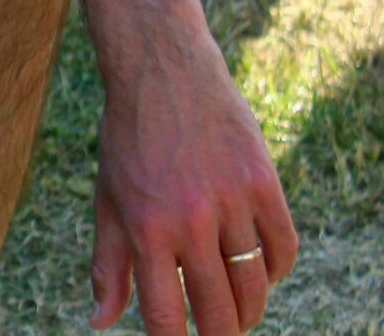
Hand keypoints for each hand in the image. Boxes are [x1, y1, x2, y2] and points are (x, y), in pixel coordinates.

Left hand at [88, 27, 296, 333]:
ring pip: (255, 286)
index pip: (167, 317)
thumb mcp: (107, 200)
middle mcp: (190, 220)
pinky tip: (260, 273)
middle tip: (217, 335)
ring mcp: (231, 201)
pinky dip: (275, 270)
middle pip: (219, 311)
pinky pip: (283, 248)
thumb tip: (100, 323)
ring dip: (250, 311)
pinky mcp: (264, 182)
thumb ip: (108, 265)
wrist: (164, 73)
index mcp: (145, 229)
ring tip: (238, 316)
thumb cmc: (129, 142)